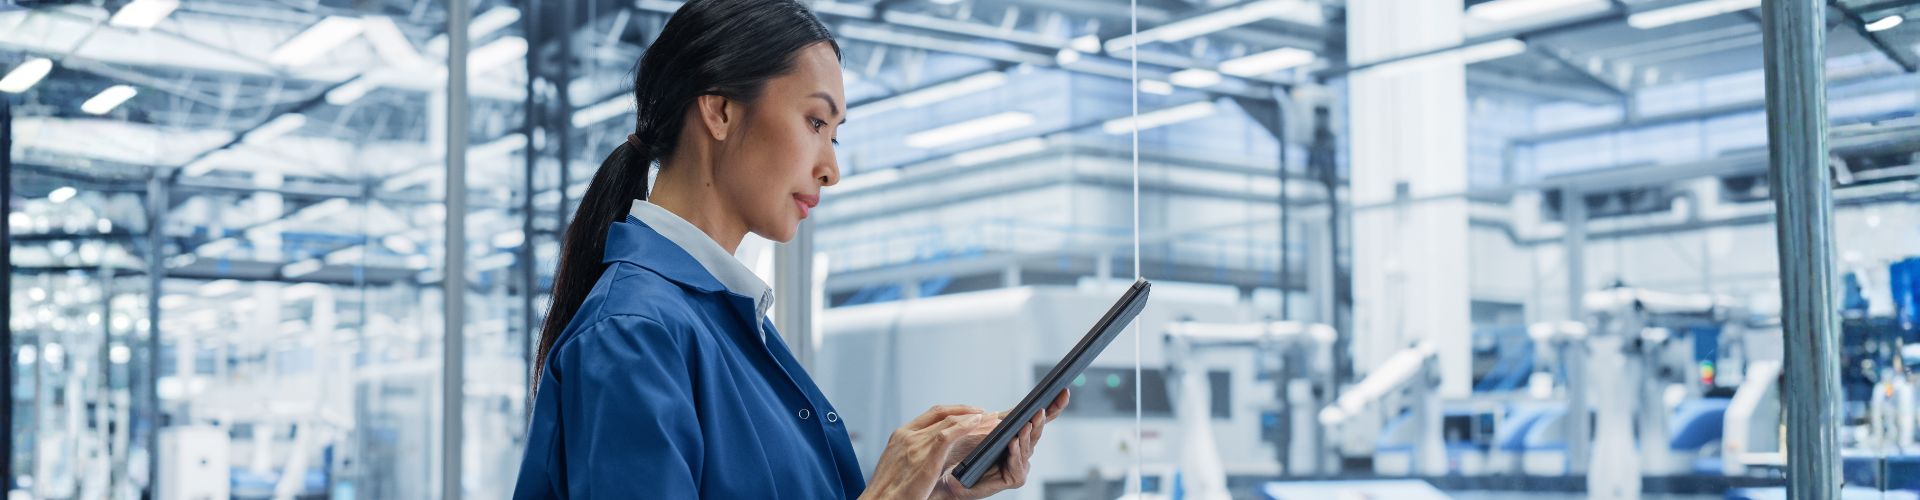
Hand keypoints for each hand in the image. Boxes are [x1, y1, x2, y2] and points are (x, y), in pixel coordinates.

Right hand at [860, 405, 988, 499]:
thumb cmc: (889, 493)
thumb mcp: (899, 467)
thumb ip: (915, 455)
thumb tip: (934, 455)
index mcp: (900, 435)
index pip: (933, 414)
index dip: (955, 411)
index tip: (971, 413)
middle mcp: (907, 435)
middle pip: (945, 416)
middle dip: (969, 414)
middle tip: (988, 415)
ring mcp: (916, 444)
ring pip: (950, 422)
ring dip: (974, 420)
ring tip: (991, 420)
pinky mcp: (926, 456)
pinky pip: (949, 434)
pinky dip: (966, 426)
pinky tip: (978, 424)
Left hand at [932, 389, 1070, 499]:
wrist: (952, 478)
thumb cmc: (965, 454)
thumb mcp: (981, 430)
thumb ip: (996, 421)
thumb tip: (1002, 411)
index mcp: (1017, 435)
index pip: (1037, 418)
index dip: (1053, 406)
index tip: (1063, 390)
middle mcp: (1022, 449)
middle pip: (1036, 431)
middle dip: (1041, 419)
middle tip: (1041, 408)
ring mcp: (1020, 465)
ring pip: (1027, 447)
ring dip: (1027, 434)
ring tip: (1027, 423)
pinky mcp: (1014, 479)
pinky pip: (1017, 465)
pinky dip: (1015, 453)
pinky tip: (1013, 443)